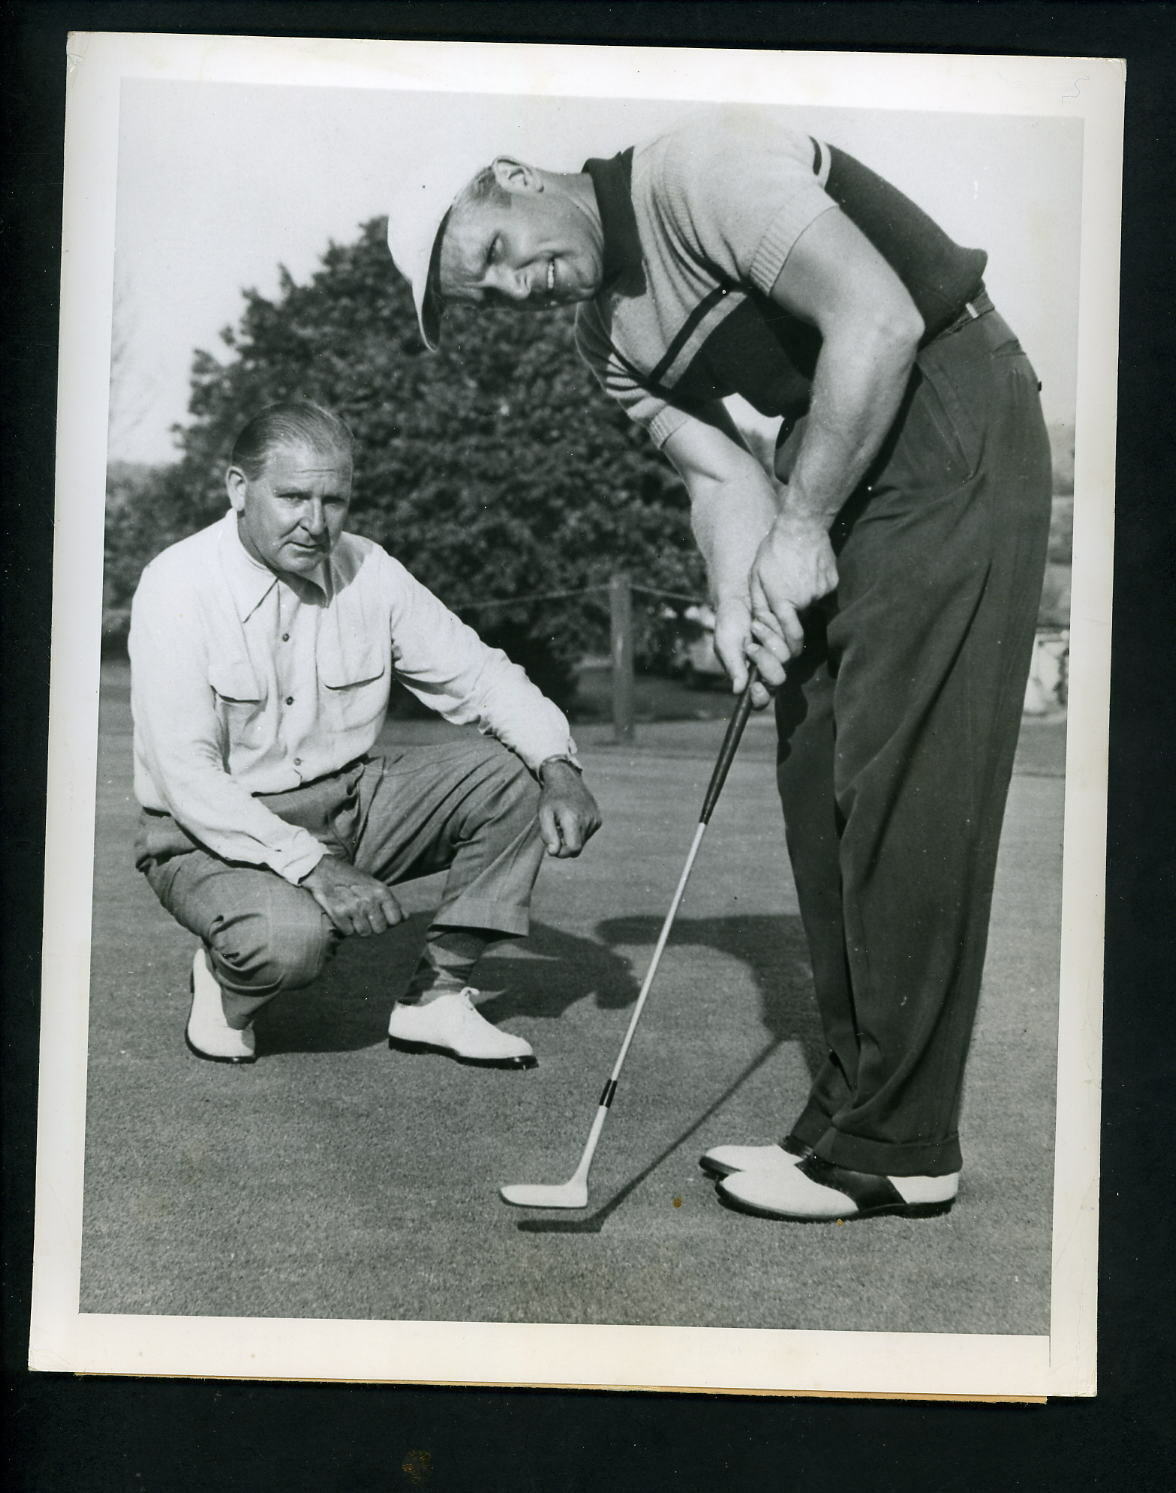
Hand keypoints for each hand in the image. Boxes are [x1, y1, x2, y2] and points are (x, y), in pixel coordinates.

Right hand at [300, 854, 403, 935]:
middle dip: (373, 926)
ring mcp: (353, 907)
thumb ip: (391, 901)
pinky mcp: (338, 913)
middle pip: (380, 929)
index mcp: (381, 891)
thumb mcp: (374, 884)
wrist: (323, 870)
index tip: (381, 916)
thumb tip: (406, 917)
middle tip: (364, 916)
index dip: (389, 921)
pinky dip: (345, 927)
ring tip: (352, 914)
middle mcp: (369, 900)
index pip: (396, 919)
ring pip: (364, 933)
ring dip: (358, 927)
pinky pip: (348, 932)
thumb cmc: (351, 878)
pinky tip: (342, 915)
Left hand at [537, 762, 601, 857]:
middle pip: (578, 847)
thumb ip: (548, 835)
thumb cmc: (551, 798)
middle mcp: (588, 820)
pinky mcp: (598, 819)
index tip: (553, 846)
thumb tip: (554, 853)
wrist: (566, 778)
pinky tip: (572, 818)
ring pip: (582, 841)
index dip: (562, 852)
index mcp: (573, 819)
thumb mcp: (544, 814)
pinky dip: (579, 831)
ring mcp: (595, 819)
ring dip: (571, 837)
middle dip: (565, 844)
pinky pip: (587, 834)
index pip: (574, 849)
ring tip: (564, 821)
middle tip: (556, 830)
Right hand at [713, 597, 789, 709]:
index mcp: (749, 678)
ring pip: (786, 658)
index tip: (755, 686)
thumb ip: (733, 666)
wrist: (741, 596)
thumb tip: (737, 690)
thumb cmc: (729, 622)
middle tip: (750, 646)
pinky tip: (763, 617)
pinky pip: (793, 639)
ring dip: (768, 639)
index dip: (760, 697)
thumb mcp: (726, 643)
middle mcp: (767, 670)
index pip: (759, 700)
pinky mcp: (791, 638)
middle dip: (764, 661)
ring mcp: (781, 655)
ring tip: (755, 624)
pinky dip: (775, 628)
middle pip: (777, 680)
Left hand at [749, 513, 838, 656]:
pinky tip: (808, 571)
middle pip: (800, 619)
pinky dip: (815, 587)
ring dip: (804, 598)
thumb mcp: (755, 576)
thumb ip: (759, 604)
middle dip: (793, 614)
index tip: (791, 650)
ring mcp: (822, 592)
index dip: (791, 646)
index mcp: (784, 601)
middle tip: (786, 593)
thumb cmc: (773, 550)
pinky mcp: (833, 583)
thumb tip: (762, 627)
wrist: (802, 525)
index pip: (792, 636)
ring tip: (796, 576)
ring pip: (812, 605)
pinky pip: (823, 593)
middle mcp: (805, 600)